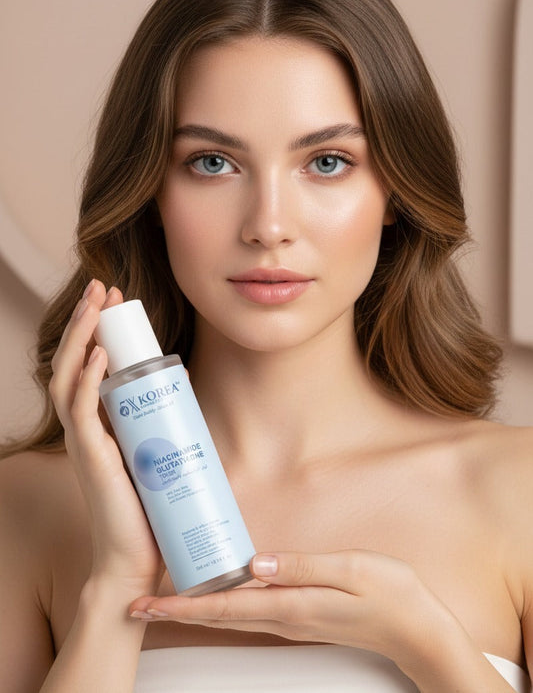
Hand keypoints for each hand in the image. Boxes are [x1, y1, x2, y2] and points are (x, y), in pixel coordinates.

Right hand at [49, 280, 162, 593]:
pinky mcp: (90, 457)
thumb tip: (181, 377)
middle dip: (86, 320)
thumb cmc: (149, 506)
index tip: (115, 299)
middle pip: (72, 361)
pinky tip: (97, 352)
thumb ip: (160, 415)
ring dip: (80, 336)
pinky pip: (80, 410)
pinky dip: (86, 378)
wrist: (140, 557)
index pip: (86, 364)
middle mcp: (83, 426)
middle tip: (103, 287)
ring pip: (68, 377)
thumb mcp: (155, 446)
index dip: (95, 328)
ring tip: (97, 304)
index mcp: (97, 421)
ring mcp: (83, 440)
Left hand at [128, 549, 454, 664]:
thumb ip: (302, 566)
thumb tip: (254, 562)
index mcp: (291, 603)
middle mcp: (283, 615)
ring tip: (165, 596)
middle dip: (175, 610)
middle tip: (138, 604)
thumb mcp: (351, 569)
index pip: (224, 606)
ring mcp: (289, 618)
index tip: (147, 605)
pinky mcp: (298, 613)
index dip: (182, 606)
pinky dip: (221, 603)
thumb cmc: (389, 594)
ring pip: (230, 614)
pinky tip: (217, 589)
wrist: (415, 628)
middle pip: (218, 614)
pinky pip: (248, 609)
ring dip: (194, 607)